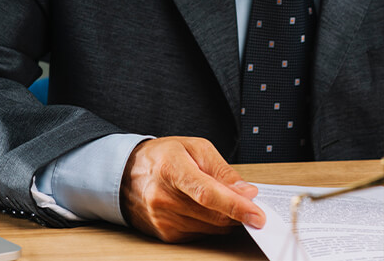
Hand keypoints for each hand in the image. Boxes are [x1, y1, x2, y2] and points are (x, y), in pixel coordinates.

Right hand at [120, 136, 265, 242]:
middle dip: (238, 211)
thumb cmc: (164, 157)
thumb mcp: (196, 149)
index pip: (207, 193)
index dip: (235, 206)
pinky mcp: (165, 234)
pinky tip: (205, 208)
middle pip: (213, 214)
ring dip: (225, 217)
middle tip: (249, 203)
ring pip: (211, 227)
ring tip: (221, 199)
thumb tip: (247, 192)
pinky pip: (201, 234)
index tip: (257, 215)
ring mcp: (162, 219)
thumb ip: (223, 171)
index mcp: (172, 169)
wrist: (126, 174)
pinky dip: (212, 223)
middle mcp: (163, 198)